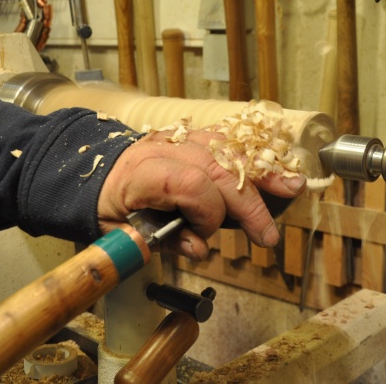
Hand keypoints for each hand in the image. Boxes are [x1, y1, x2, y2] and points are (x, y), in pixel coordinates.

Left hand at [98, 130, 306, 260]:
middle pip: (218, 169)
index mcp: (142, 173)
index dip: (207, 212)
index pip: (190, 184)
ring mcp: (180, 138)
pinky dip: (251, 157)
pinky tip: (273, 168)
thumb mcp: (123, 233)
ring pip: (227, 150)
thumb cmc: (107, 206)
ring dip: (261, 172)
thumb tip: (199, 248)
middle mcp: (164, 149)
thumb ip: (163, 241)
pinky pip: (227, 142)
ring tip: (292, 187)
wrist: (94, 173)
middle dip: (248, 204)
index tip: (206, 235)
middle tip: (268, 235)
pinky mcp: (192, 137)